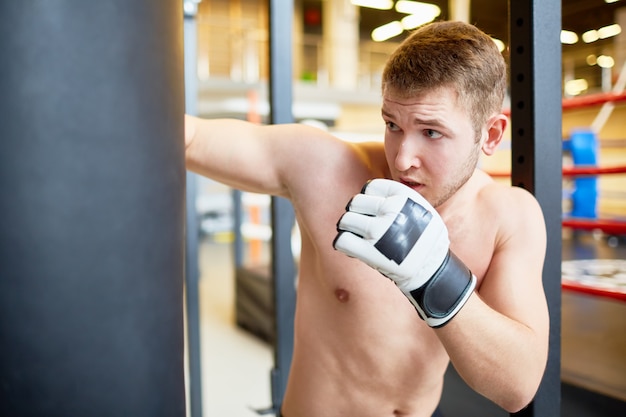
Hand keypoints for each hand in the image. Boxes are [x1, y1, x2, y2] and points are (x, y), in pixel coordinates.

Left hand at [333, 179, 475, 326]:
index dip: (368, 199)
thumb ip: (398, 198)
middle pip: (355, 203)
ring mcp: (379, 230)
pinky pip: (342, 241)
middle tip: (363, 226)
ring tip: (358, 237)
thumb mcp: (419, 208)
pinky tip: (352, 248)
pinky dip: (343, 244)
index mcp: (403, 196)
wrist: (432, 269)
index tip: (372, 211)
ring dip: (348, 229)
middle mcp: (391, 210)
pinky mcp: (370, 251)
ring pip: (346, 220)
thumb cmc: (424, 238)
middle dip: (356, 214)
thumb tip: (367, 189)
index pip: (370, 187)